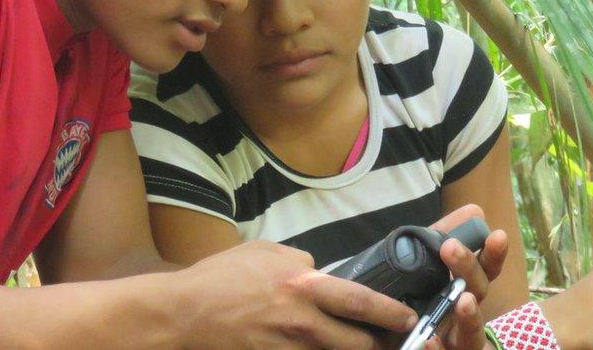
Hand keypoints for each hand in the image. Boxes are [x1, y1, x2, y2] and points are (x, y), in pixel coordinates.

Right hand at [175, 240, 417, 348]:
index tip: (408, 316)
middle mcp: (302, 322)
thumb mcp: (262, 252)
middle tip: (389, 340)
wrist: (184, 312)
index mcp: (301, 286)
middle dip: (378, 344)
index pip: (359, 301)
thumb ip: (297, 261)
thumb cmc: (220, 275)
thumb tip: (318, 271)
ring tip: (356, 344)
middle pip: (357, 343)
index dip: (390, 312)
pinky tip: (315, 347)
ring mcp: (288, 348)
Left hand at [422, 204, 506, 349]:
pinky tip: (430, 339)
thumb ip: (442, 237)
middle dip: (469, 271)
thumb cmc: (412, 298)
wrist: (386, 334)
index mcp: (462, 290)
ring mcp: (456, 341)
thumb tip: (474, 210)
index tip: (497, 234)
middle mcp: (463, 316)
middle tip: (451, 247)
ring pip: (472, 334)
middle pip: (478, 294)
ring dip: (470, 317)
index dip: (493, 255)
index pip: (484, 271)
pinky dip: (437, 349)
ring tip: (463, 300)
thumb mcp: (423, 265)